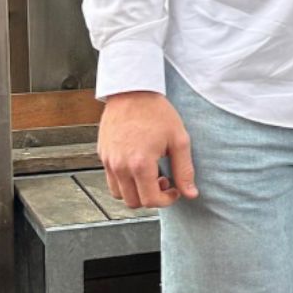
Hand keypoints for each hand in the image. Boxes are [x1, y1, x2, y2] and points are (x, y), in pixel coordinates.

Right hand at [98, 91, 196, 209]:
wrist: (131, 90)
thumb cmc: (155, 111)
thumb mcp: (178, 140)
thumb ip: (184, 170)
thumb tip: (190, 193)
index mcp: (140, 164)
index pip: (151, 201)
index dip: (166, 200)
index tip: (174, 189)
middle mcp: (120, 165)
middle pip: (134, 202)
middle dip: (151, 197)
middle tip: (163, 180)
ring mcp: (108, 160)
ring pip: (119, 194)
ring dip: (135, 191)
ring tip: (147, 173)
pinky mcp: (102, 153)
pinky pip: (110, 178)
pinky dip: (123, 180)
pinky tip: (136, 164)